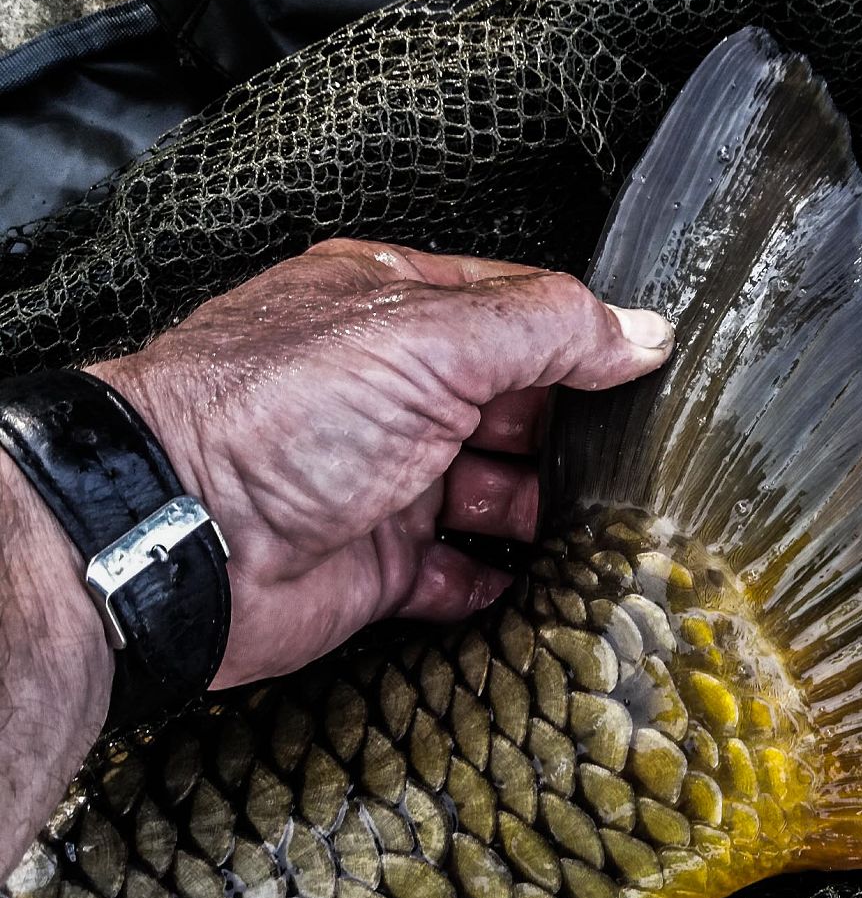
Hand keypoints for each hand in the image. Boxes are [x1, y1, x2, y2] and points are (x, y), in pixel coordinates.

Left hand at [89, 239, 672, 689]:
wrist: (180, 540)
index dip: (582, 341)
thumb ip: (544, 328)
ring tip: (602, 528)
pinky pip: (457, 575)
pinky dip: (495, 582)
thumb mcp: (426, 338)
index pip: (517, 314)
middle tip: (632, 462)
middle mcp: (394, 394)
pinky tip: (534, 584)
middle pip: (516, 410)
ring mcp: (387, 481)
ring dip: (544, 513)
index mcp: (398, 314)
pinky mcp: (378, 563)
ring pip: (496, 496)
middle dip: (571, 436)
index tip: (645, 373)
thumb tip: (640, 332)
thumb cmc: (273, 415)